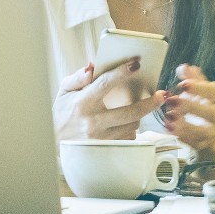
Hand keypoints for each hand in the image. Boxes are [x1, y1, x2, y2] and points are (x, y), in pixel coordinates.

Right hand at [53, 58, 167, 140]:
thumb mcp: (63, 92)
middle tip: (161, 95)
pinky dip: (131, 130)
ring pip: (132, 126)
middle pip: (130, 111)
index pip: (105, 84)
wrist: (53, 142)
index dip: (122, 73)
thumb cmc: (60, 114)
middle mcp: (93, 121)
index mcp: (82, 102)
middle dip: (150, 102)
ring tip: (140, 109)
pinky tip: (128, 124)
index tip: (135, 65)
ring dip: (139, 116)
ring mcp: (100, 137)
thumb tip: (92, 67)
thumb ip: (77, 78)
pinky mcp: (105, 148)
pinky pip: (128, 138)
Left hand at [163, 63, 214, 159]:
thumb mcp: (197, 88)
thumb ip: (191, 78)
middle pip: (213, 113)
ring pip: (205, 132)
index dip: (200, 88)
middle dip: (192, 108)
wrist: (210, 126)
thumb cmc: (202, 102)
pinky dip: (182, 137)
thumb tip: (183, 67)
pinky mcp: (204, 144)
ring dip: (186, 126)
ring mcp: (213, 131)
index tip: (182, 84)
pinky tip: (169, 128)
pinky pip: (196, 143)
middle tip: (172, 101)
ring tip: (168, 118)